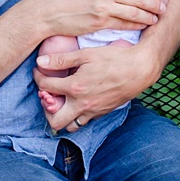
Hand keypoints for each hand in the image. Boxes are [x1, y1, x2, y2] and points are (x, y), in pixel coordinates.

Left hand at [34, 43, 155, 130]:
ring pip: (70, 126)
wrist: (140, 68)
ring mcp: (93, 111)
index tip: (40, 70)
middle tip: (48, 94)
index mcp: (75, 88)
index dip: (38, 76)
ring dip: (62, 116)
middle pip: (54, 120)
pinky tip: (78, 101)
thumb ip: (61, 59)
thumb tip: (40, 61)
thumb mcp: (86, 54)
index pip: (45, 86)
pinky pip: (85, 121)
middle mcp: (82, 104)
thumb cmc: (115, 58)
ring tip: (62, 101)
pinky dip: (77, 115)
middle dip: (46, 108)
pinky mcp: (103, 112)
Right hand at [43, 0, 165, 38]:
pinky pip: (125, 23)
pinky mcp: (100, 21)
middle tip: (163, 7)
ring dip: (149, 15)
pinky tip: (143, 25)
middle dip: (154, 3)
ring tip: (157, 17)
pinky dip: (137, 24)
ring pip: (135, 11)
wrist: (45, 11)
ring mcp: (104, 5)